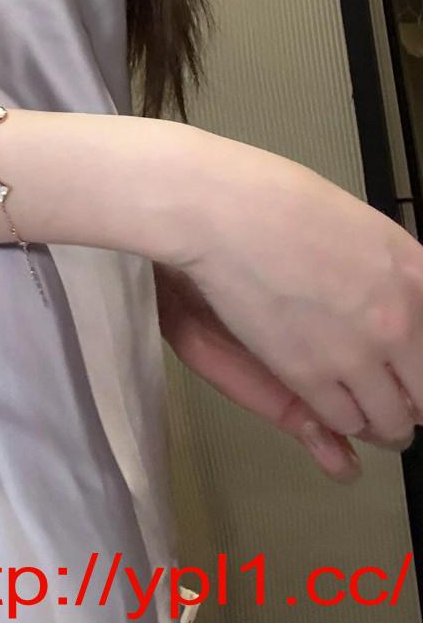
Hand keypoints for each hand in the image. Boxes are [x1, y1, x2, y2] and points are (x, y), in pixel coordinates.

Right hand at [164, 133, 422, 447]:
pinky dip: (345, 423)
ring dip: (385, 423)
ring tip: (374, 416)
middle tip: (398, 396)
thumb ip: (394, 271)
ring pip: (391, 422)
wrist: (219, 210)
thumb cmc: (278, 199)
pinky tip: (339, 408)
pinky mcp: (308, 376)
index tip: (413, 369)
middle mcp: (398, 321)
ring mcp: (355, 354)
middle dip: (413, 400)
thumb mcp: (362, 226)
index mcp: (415, 274)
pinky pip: (344, 422)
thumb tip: (404, 297)